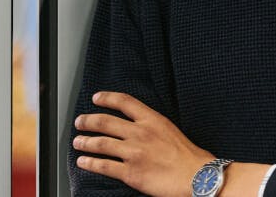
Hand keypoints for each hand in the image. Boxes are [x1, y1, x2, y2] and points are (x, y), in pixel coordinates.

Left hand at [73, 91, 213, 196]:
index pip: (124, 102)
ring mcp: (133, 152)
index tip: (96, 98)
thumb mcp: (170, 129)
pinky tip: (82, 162)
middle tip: (79, 121)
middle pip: (105, 121)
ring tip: (77, 142)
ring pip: (100, 143)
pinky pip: (104, 165)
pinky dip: (89, 163)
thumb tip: (137, 125)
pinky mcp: (131, 172)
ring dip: (85, 142)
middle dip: (88, 120)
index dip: (106, 98)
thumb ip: (152, 125)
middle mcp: (140, 133)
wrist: (197, 177)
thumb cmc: (189, 157)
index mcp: (152, 119)